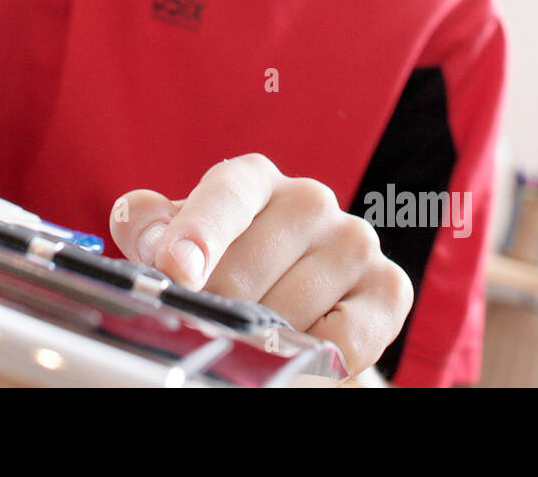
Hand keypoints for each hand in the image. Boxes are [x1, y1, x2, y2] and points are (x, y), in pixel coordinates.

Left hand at [110, 152, 413, 378]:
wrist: (292, 309)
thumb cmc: (225, 266)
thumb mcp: (175, 241)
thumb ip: (148, 226)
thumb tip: (151, 238)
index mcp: (252, 178)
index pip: (227, 193)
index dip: (199, 232)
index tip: (177, 269)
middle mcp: (309, 199)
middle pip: (245, 271)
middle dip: (216, 310)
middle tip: (210, 321)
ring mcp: (355, 240)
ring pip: (287, 313)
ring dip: (261, 338)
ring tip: (257, 329)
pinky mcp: (389, 288)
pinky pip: (340, 342)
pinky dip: (313, 358)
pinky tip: (301, 343)